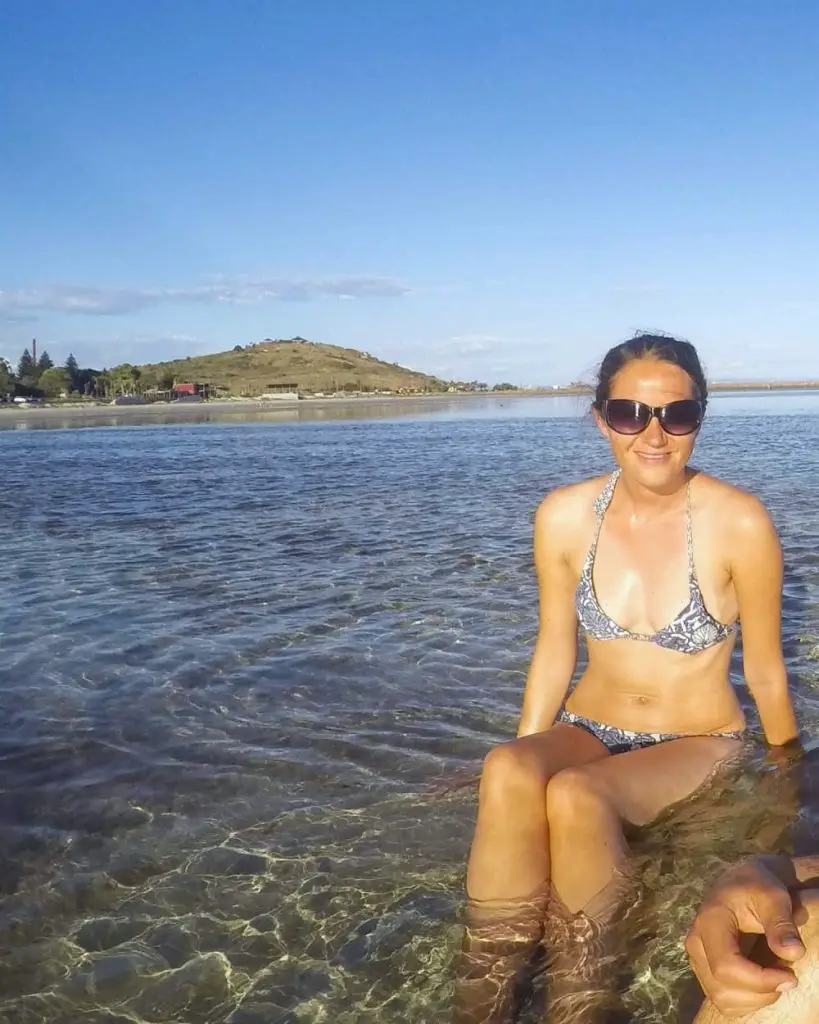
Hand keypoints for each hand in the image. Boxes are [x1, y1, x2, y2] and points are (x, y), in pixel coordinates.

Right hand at [685, 857, 805, 1017]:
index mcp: (709, 922)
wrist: (741, 883)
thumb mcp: (773, 897)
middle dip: (761, 992)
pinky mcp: (703, 969)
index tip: (790, 976)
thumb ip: (781, 924)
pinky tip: (763, 982)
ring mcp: (697, 958)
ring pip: (722, 999)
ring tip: (775, 978)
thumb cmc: (758, 887)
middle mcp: (695, 942)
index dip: (759, 981)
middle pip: (723, 989)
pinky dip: (747, 1000)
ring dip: (755, 999)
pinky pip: (723, 999)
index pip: (726, 966)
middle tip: (787, 976)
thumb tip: (793, 952)